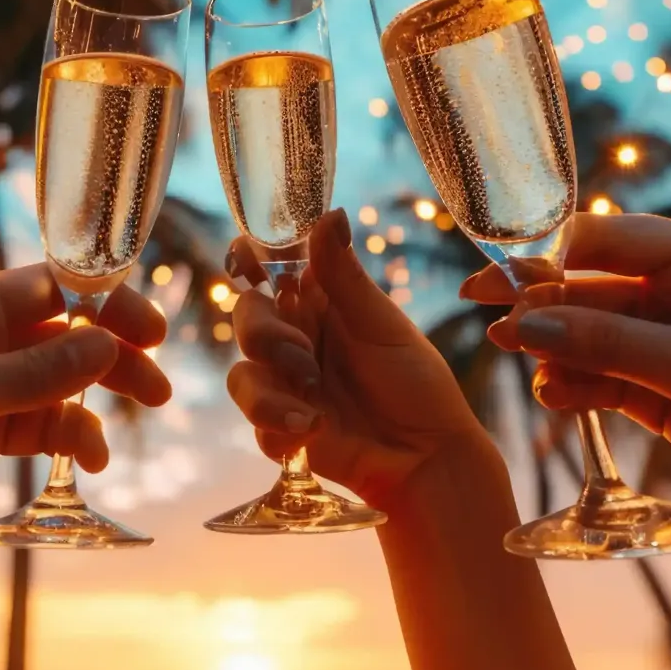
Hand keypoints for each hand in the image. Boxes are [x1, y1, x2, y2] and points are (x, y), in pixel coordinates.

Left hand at [0, 264, 169, 557]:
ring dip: (90, 407)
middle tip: (159, 392)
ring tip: (109, 445)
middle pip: (64, 336)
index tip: (151, 332)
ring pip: (54, 387)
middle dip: (112, 358)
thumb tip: (108, 345)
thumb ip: (31, 374)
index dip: (108, 304)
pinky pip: (32, 429)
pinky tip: (83, 463)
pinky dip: (62, 440)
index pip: (55, 288)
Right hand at [226, 209, 490, 509]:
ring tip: (313, 409)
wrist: (428, 457)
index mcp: (321, 305)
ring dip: (269, 392)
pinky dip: (281, 426)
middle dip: (263, 335)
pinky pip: (256, 424)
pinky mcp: (283, 431)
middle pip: (246, 319)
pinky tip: (314, 431)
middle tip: (302, 357)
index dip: (252, 261)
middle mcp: (296, 341)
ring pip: (241, 376)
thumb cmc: (416, 384)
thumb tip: (330, 212)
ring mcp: (287, 387)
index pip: (272, 271)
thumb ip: (344, 277)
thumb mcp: (382, 327)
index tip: (246, 256)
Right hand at [463, 213, 670, 535]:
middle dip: (545, 307)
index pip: (607, 241)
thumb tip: (528, 321)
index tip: (493, 285)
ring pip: (602, 338)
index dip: (546, 260)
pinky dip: (587, 388)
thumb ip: (615, 344)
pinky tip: (560, 399)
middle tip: (487, 327)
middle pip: (597, 289)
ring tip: (532, 377)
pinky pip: (620, 381)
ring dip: (564, 354)